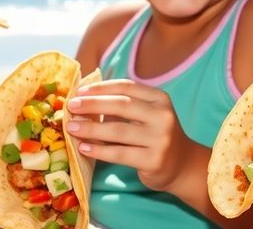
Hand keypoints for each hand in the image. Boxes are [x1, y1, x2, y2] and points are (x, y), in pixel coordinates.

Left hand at [65, 80, 195, 191]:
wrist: (181, 165)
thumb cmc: (156, 135)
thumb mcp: (147, 114)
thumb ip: (123, 105)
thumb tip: (84, 99)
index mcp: (160, 98)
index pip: (126, 87)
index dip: (101, 88)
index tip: (79, 91)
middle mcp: (163, 116)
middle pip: (121, 105)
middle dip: (92, 105)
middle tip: (71, 107)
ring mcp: (160, 139)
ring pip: (118, 131)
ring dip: (91, 129)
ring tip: (72, 128)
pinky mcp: (153, 160)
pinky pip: (119, 154)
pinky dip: (99, 150)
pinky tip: (84, 148)